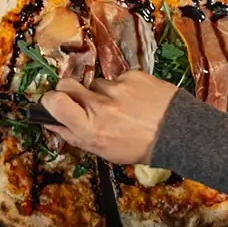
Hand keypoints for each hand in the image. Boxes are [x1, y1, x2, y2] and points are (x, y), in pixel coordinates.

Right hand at [40, 71, 177, 165]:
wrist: (177, 133)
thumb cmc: (138, 147)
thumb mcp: (103, 150)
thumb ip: (74, 136)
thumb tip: (50, 122)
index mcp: (90, 128)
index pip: (54, 101)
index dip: (50, 100)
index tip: (55, 104)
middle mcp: (100, 106)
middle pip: (66, 84)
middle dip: (68, 91)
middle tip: (82, 101)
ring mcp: (117, 88)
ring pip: (94, 83)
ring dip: (102, 92)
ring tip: (121, 106)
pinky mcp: (132, 75)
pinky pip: (117, 78)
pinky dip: (123, 87)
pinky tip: (136, 99)